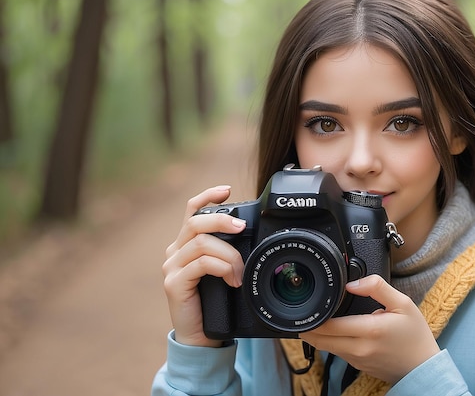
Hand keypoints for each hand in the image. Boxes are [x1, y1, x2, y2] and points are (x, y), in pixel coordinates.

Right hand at [161, 185, 245, 346]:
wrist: (201, 336)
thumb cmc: (216, 302)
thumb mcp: (224, 270)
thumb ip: (228, 251)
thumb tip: (251, 233)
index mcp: (186, 244)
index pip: (191, 210)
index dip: (208, 196)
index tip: (228, 189)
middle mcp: (175, 251)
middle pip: (195, 222)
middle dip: (222, 220)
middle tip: (242, 227)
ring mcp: (172, 267)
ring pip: (202, 243)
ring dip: (228, 254)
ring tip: (240, 272)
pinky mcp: (173, 283)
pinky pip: (201, 264)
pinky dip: (221, 268)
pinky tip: (232, 280)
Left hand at [299, 275, 439, 383]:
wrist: (423, 368)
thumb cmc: (415, 336)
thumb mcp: (403, 303)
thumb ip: (377, 287)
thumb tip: (353, 283)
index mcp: (370, 330)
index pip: (330, 325)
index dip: (315, 316)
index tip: (309, 305)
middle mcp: (360, 348)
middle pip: (321, 340)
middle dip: (309, 327)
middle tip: (303, 313)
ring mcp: (357, 359)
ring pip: (326, 347)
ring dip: (318, 335)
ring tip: (315, 319)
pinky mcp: (358, 365)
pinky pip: (337, 353)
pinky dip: (330, 342)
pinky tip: (332, 331)